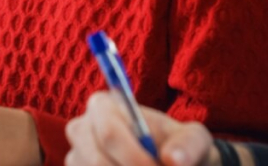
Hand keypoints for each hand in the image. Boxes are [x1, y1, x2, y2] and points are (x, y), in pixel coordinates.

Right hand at [66, 91, 217, 165]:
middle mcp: (81, 130)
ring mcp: (75, 158)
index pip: (109, 133)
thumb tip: (173, 160)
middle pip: (98, 162)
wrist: (167, 162)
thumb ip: (188, 144)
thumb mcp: (193, 139)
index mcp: (103, 106)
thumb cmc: (177, 146)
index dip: (135, 158)